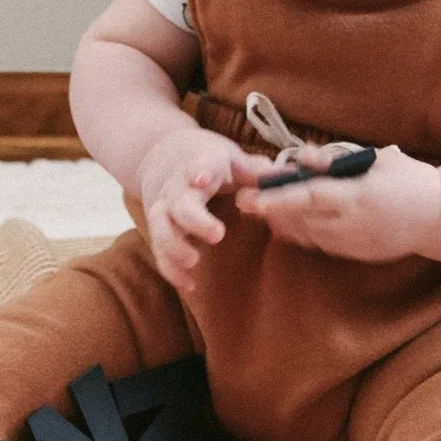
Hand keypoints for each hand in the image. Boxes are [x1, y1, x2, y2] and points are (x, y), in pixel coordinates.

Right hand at [135, 126, 275, 293]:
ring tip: (193, 261)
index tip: (202, 178)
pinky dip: (170, 269)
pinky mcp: (159, 228)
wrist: (165, 156)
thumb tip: (281, 176)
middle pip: (178, 202)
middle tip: (217, 234)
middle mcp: (178, 187)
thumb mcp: (233, 159)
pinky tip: (189, 284)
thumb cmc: (211, 163)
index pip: (200, 165)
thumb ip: (256, 170)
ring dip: (174, 246)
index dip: (200, 170)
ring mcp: (165, 208)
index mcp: (202, 165)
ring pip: (160, 226)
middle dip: (194, 219)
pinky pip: (159, 250)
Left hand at [233, 144, 440, 261]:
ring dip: (283, 223)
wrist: (440, 216)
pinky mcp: (357, 254)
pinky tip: (288, 224)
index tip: (250, 197)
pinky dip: (303, 234)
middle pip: (300, 219)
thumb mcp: (375, 160)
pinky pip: (322, 244)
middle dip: (270, 211)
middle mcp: (350, 223)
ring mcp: (353, 243)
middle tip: (243, 201)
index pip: (307, 198)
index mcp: (355, 196)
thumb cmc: (408, 179)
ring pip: (307, 235)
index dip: (276, 199)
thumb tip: (302, 156)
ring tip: (262, 211)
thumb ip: (336, 159)